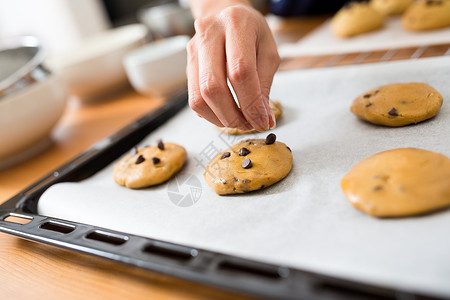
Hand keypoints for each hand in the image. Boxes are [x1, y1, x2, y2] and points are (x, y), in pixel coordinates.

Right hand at [187, 2, 279, 130]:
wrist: (225, 13)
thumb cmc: (252, 32)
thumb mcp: (268, 52)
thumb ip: (265, 85)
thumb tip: (264, 119)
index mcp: (236, 23)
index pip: (240, 72)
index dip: (251, 103)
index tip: (262, 121)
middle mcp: (209, 33)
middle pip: (213, 87)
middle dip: (232, 115)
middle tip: (249, 124)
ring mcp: (193, 49)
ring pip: (198, 96)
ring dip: (220, 118)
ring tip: (239, 121)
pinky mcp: (187, 64)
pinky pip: (193, 98)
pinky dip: (210, 113)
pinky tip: (225, 112)